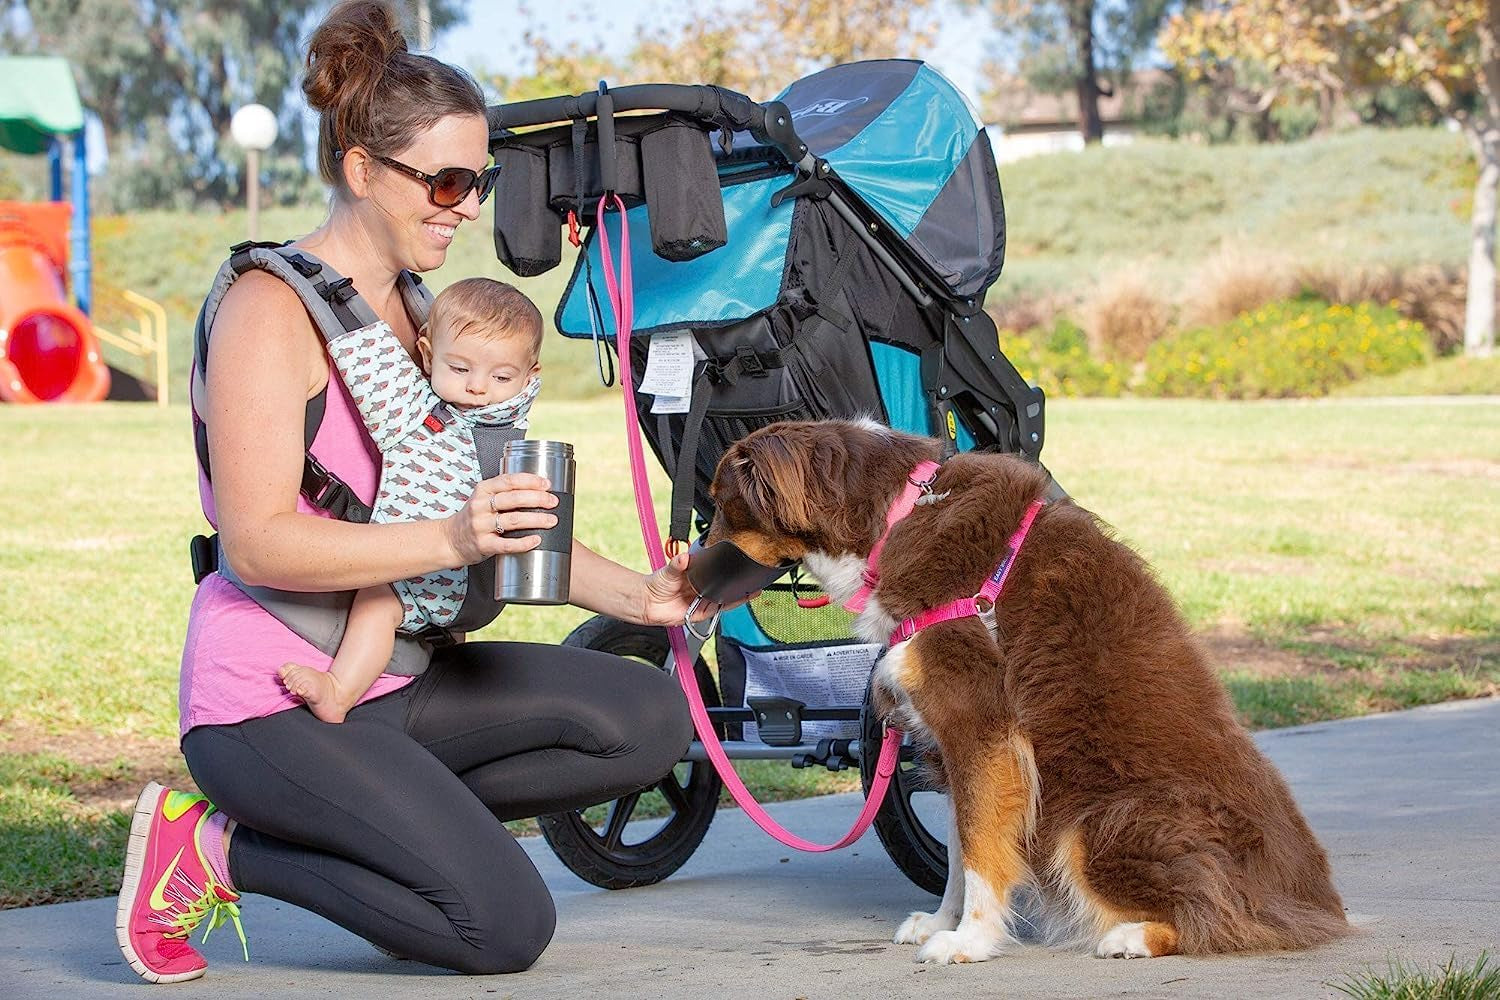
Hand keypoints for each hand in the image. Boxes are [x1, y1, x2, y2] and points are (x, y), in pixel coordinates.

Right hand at [443, 472, 557, 566]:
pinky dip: (524, 542)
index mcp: (483, 490)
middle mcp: (480, 506)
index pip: (509, 480)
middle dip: (538, 499)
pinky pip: (506, 544)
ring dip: (536, 520)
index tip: (547, 484)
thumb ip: (505, 492)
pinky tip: (536, 540)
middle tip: (553, 502)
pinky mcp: (483, 544)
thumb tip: (540, 490)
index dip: (531, 481)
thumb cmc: (475, 517)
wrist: (451, 539)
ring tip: (551, 521)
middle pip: (514, 499)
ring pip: (513, 520)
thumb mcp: (484, 498)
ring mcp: (481, 525)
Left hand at [636, 552, 757, 626]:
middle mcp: (702, 589)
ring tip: (752, 590)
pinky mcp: (701, 613)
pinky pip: (718, 610)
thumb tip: (684, 558)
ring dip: (739, 596)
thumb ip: (677, 564)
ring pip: (725, 599)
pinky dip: (728, 606)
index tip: (741, 563)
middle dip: (739, 584)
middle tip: (753, 578)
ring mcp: (703, 601)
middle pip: (724, 587)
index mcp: (697, 576)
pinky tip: (739, 600)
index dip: (729, 570)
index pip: (716, 572)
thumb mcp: (669, 570)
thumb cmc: (657, 585)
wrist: (647, 603)